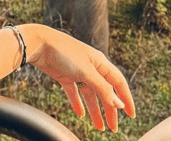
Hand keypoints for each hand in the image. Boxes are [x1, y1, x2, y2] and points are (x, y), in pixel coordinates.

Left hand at [19, 24, 135, 131]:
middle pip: (105, 91)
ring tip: (99, 127)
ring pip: (90, 94)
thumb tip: (119, 103)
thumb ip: (102, 88)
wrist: (39, 43)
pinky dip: (78, 103)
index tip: (131, 115)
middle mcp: (91, 67)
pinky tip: (80, 114)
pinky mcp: (65, 75)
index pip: (118, 83)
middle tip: (113, 128)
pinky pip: (75, 92)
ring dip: (95, 110)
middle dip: (110, 110)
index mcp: (100, 63)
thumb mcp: (86, 72)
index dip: (126, 99)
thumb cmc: (64, 53)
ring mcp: (78, 71)